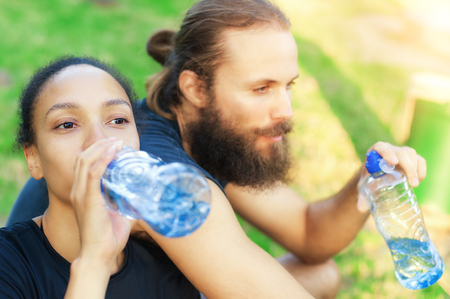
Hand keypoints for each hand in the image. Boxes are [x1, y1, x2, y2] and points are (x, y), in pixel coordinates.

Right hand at [70, 137, 135, 267]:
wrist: (100, 255)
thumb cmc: (109, 237)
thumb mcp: (118, 213)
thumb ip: (126, 202)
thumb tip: (143, 195)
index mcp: (83, 193)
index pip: (84, 164)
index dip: (98, 151)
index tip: (114, 145)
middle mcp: (78, 190)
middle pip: (83, 157)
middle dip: (99, 145)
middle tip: (116, 140)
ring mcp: (81, 194)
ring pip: (86, 161)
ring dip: (102, 148)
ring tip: (116, 142)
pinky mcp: (88, 199)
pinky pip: (93, 173)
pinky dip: (103, 159)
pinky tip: (113, 152)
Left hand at [356, 142, 425, 212]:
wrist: (377, 176)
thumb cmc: (369, 179)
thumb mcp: (364, 187)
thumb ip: (362, 196)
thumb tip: (361, 209)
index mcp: (374, 152)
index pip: (381, 147)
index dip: (387, 152)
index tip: (393, 162)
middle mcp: (389, 149)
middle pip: (400, 152)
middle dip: (407, 167)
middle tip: (411, 183)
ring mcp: (401, 152)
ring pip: (411, 155)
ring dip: (414, 169)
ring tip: (414, 184)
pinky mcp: (411, 158)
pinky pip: (420, 160)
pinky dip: (421, 170)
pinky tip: (417, 181)